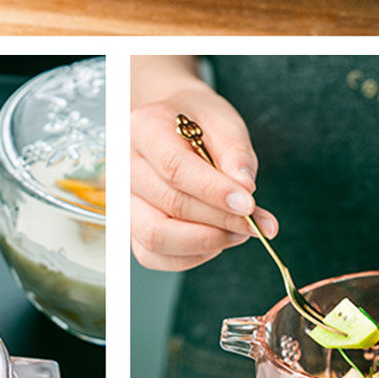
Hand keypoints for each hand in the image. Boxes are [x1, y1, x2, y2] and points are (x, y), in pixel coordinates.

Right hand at [131, 75, 277, 268]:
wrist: (172, 124)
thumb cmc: (196, 120)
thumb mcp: (222, 120)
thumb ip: (235, 152)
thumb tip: (244, 189)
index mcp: (143, 128)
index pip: (174, 166)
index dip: (213, 190)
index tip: (248, 204)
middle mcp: (123, 165)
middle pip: (168, 204)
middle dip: (219, 220)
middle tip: (255, 223)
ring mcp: (122, 199)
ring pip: (155, 237)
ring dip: (205, 242)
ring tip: (238, 232)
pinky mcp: (130, 225)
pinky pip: (153, 256)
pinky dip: (190, 257)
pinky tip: (215, 240)